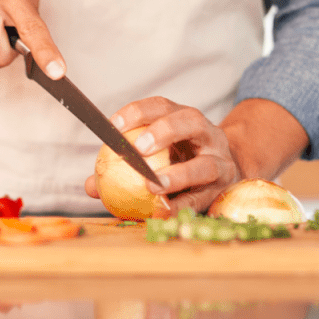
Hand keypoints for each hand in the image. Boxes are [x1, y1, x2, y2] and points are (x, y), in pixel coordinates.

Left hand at [85, 97, 309, 214]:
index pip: (161, 106)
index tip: (113, 126)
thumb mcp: (156, 156)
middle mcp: (206, 133)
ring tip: (153, 186)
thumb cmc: (181, 160)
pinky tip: (162, 213)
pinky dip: (182, 206)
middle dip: (164, 131)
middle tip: (139, 148)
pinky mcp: (226, 188)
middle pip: (189, 121)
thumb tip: (90, 185)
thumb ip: (123, 168)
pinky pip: (203, 198)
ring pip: (205, 164)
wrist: (228, 172)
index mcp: (183, 118)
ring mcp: (220, 161)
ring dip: (178, 175)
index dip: (137, 112)